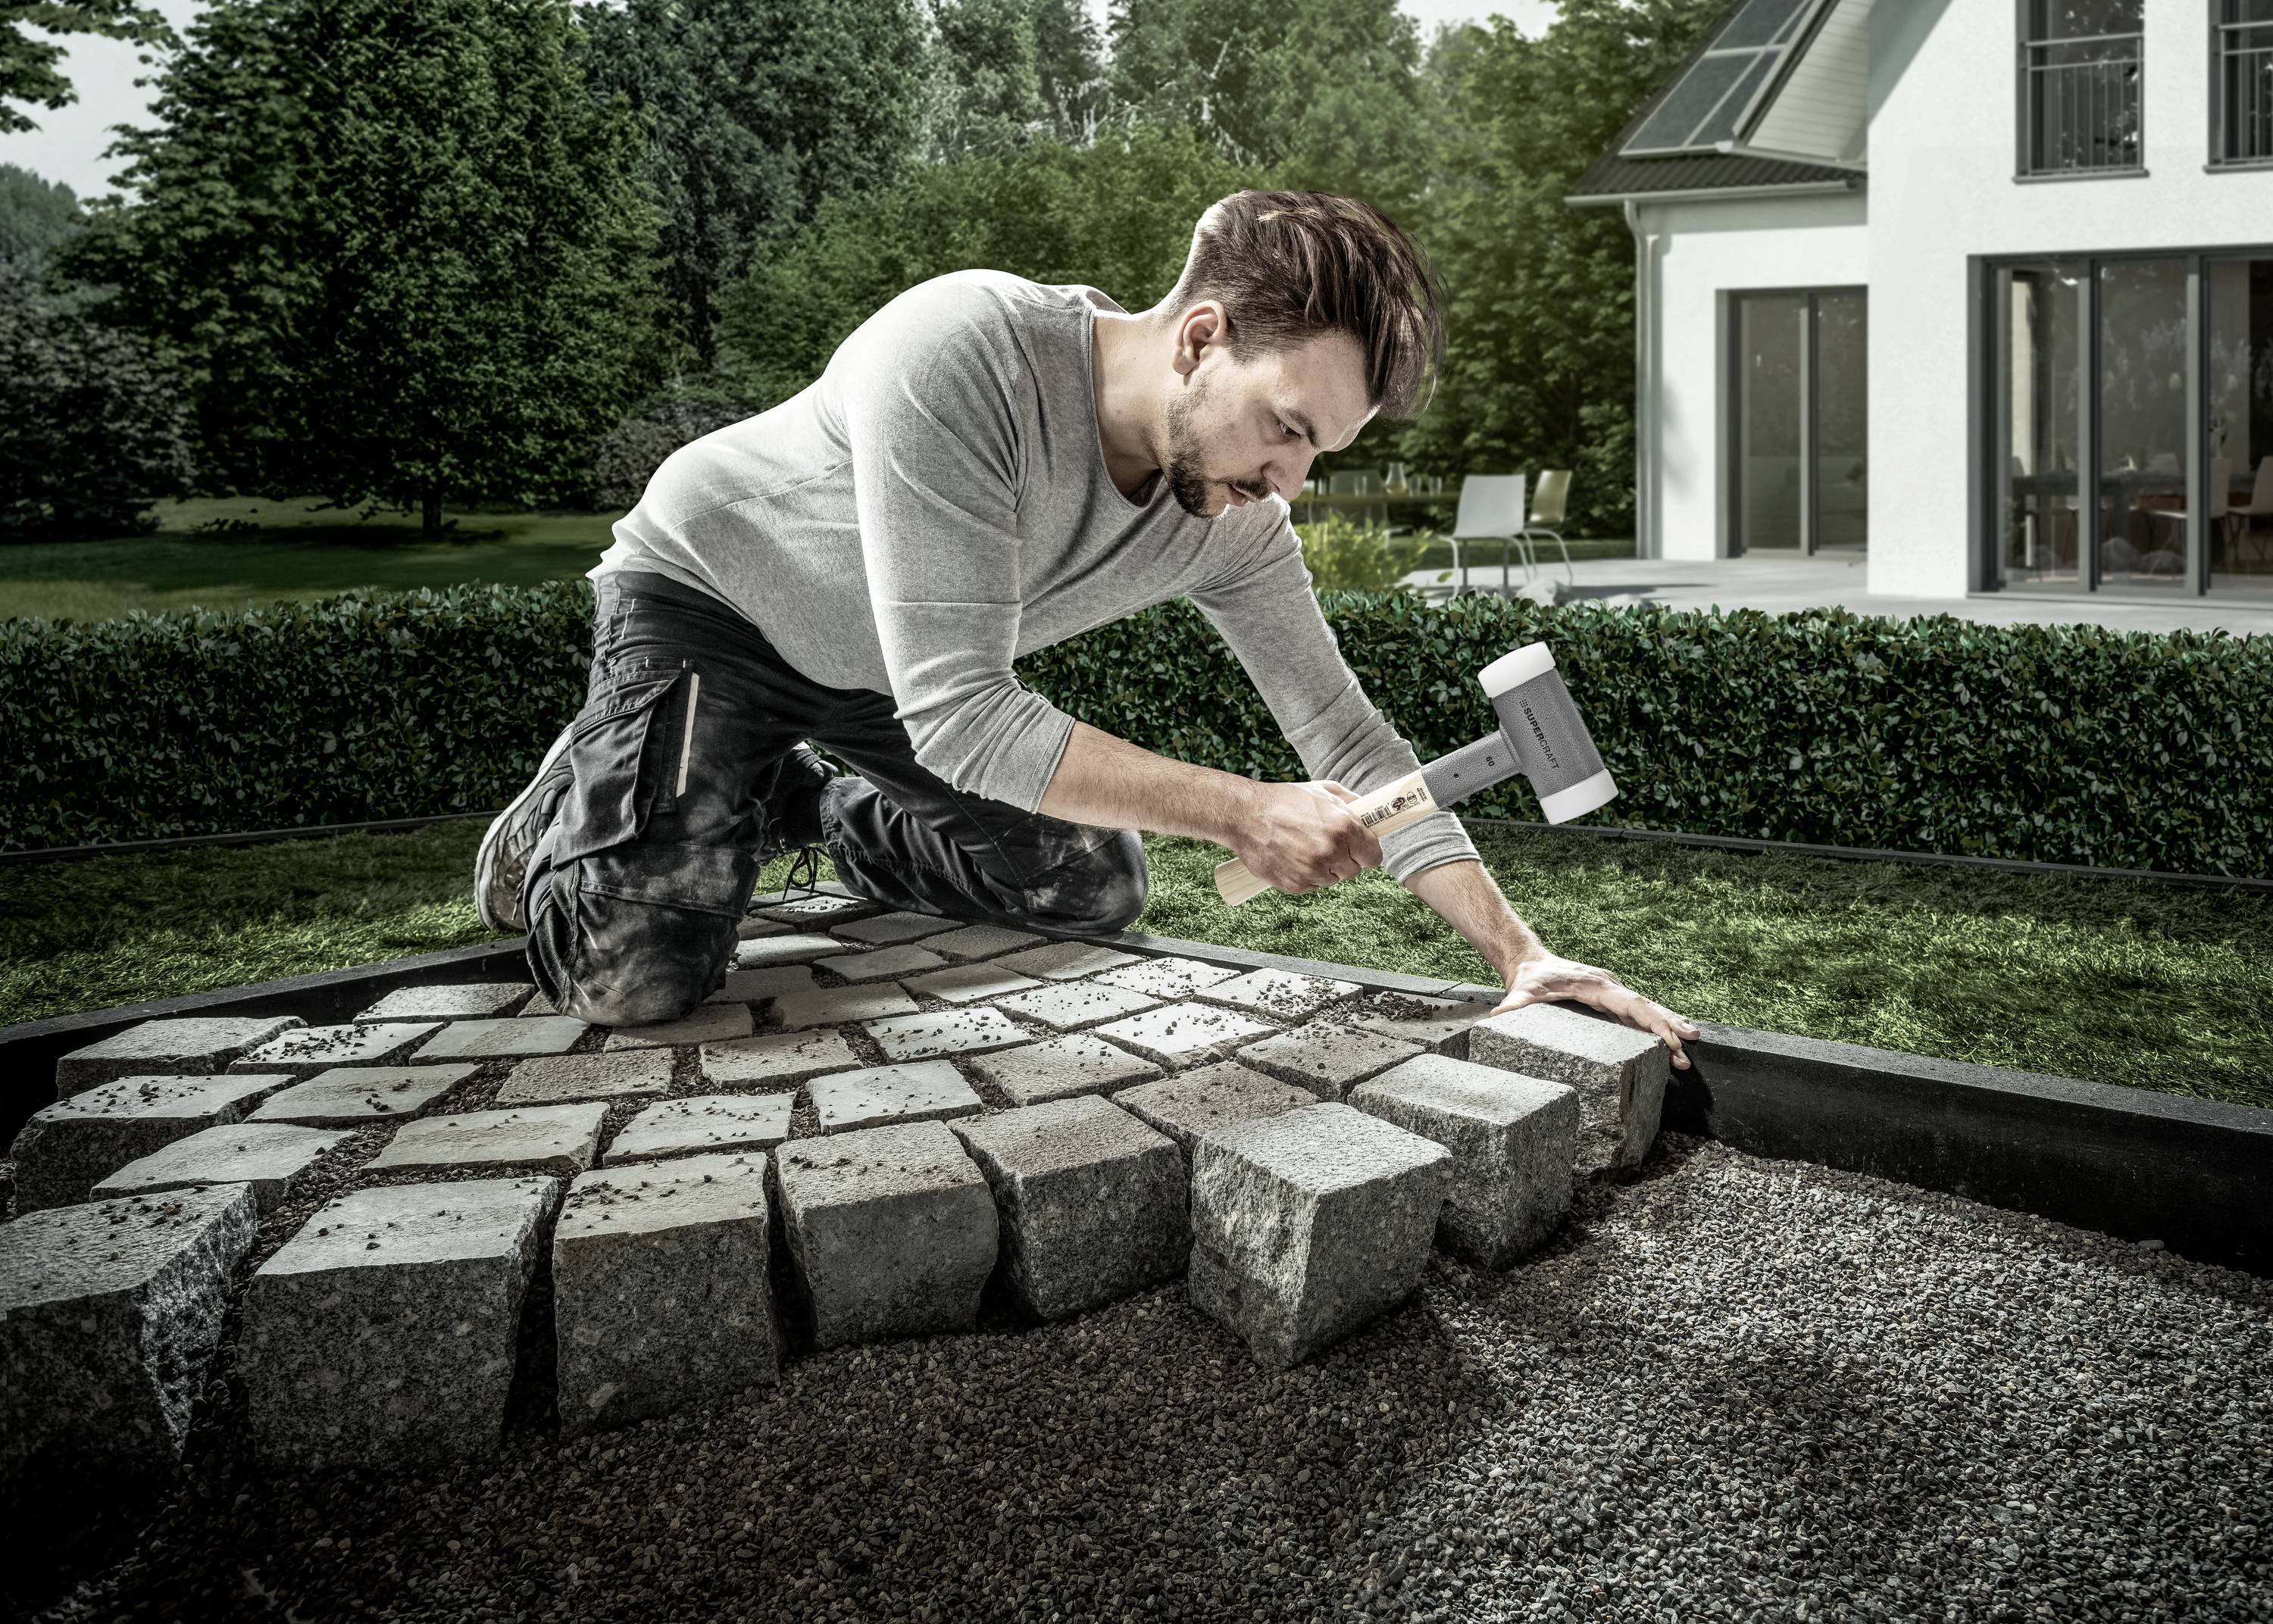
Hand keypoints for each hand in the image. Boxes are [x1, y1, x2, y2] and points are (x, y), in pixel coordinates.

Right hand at [1231, 780, 1383, 894]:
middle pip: (1354, 870)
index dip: (1366, 852)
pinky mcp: (1296, 885)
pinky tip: (1293, 857)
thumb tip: (1370, 812)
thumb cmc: (1284, 800)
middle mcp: (1332, 851)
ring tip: (1305, 848)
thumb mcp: (1323, 791)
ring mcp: (1313, 871)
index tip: (1360, 849)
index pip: (1374, 856)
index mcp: (1344, 827)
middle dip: (1344, 859)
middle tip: (1327, 845)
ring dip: (1325, 868)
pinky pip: (1312, 886)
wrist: (1245, 816)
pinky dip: (1306, 875)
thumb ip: (1351, 802)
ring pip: (1332, 879)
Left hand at [1492, 953, 1701, 1069]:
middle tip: (1689, 1048)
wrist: (1529, 963)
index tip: (1670, 1040)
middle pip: (1647, 1006)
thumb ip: (1512, 1006)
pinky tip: (1671, 1035)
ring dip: (1669, 1024)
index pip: (1632, 1005)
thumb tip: (1497, 1016)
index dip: (1653, 1022)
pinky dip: (1656, 1022)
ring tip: (1691, 1042)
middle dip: (1670, 1026)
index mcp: (1597, 986)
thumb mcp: (1520, 993)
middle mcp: (1610, 986)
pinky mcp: (1610, 999)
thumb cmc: (1528, 979)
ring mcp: (1612, 992)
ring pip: (1647, 1007)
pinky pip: (1638, 1011)